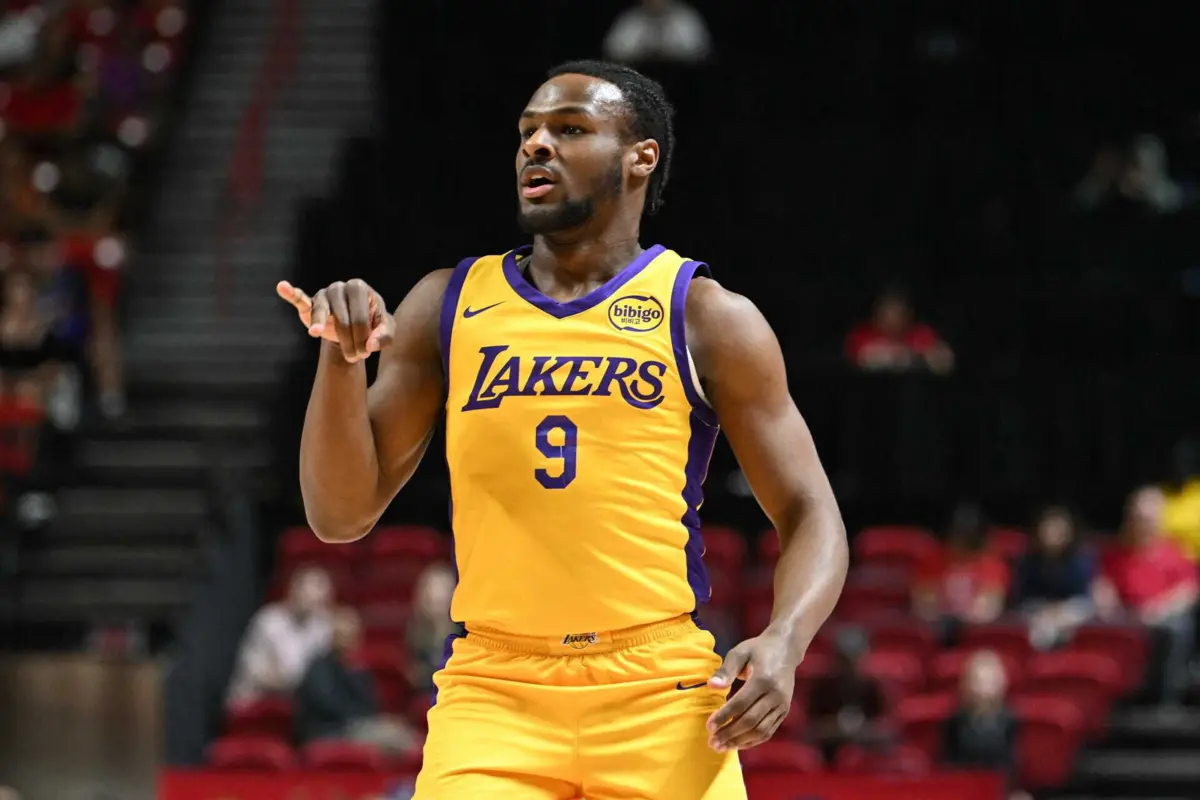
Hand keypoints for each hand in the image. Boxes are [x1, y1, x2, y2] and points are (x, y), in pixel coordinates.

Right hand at [277, 279, 394, 362]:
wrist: (355, 327)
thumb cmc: (373, 324)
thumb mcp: (386, 329)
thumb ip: (384, 336)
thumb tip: (370, 345)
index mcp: (359, 288)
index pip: (359, 317)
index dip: (362, 338)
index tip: (366, 353)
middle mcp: (340, 287)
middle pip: (342, 319)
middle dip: (349, 342)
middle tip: (354, 358)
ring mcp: (323, 294)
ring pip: (322, 313)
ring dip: (322, 328)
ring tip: (316, 333)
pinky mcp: (310, 303)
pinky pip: (300, 298)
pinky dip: (291, 293)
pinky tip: (282, 286)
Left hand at [705, 633, 795, 751]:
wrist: (785, 649)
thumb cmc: (758, 650)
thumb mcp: (739, 653)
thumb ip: (725, 670)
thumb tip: (711, 686)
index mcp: (763, 679)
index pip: (741, 704)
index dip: (724, 717)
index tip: (708, 726)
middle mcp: (775, 695)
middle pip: (751, 721)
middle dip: (729, 734)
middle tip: (712, 741)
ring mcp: (782, 705)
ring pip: (761, 731)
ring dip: (740, 741)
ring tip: (721, 746)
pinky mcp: (784, 711)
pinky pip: (768, 732)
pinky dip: (752, 741)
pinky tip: (737, 744)